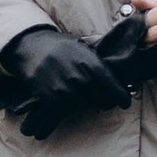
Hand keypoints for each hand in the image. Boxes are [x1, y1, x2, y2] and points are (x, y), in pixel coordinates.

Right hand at [0, 24, 129, 136]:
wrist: (32, 47)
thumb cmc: (62, 48)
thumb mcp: (83, 49)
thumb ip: (98, 64)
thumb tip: (119, 80)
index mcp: (89, 61)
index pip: (111, 84)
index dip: (120, 96)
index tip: (125, 103)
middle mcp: (77, 75)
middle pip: (99, 98)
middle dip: (103, 101)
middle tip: (103, 100)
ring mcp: (63, 87)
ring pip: (82, 105)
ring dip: (85, 103)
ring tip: (82, 95)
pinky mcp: (49, 96)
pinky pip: (65, 109)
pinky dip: (68, 106)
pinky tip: (67, 97)